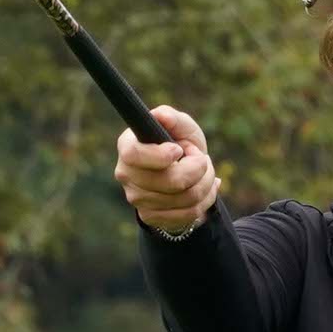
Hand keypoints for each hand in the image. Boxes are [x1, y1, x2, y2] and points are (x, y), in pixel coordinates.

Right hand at [115, 106, 217, 235]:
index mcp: (128, 147)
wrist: (185, 175)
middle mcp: (126, 174)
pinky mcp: (150, 216)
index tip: (179, 150)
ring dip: (205, 184)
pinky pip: (187, 213)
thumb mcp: (182, 127)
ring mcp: (136, 198)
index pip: (133, 155)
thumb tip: (161, 115)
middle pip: (168, 181)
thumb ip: (173, 118)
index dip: (160, 155)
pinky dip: (204, 201)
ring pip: (183, 198)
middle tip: (202, 159)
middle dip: (198, 169)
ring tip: (206, 173)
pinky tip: (204, 190)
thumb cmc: (181, 145)